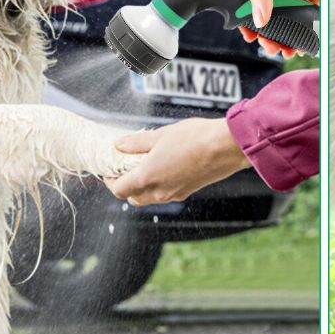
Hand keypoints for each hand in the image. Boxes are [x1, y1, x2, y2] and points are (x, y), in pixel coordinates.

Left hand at [104, 117, 249, 204]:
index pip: (118, 189)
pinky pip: (166, 194)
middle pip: (132, 197)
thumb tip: (119, 145)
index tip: (109, 169)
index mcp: (147, 178)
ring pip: (149, 198)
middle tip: (125, 167)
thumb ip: (137, 143)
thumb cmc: (194, 138)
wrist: (225, 147)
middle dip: (125, 185)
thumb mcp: (160, 135)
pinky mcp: (188, 191)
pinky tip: (166, 166)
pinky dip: (159, 185)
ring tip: (146, 165)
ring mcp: (175, 194)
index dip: (109, 180)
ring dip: (142, 187)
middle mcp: (159, 192)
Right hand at [239, 0, 318, 57]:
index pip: (250, 1)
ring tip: (283, 49)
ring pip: (286, 20)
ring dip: (283, 37)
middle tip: (268, 45)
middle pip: (268, 14)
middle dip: (266, 33)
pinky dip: (301, 33)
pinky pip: (305, 19)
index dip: (247, 18)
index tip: (249, 34)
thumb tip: (258, 17)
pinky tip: (299, 43)